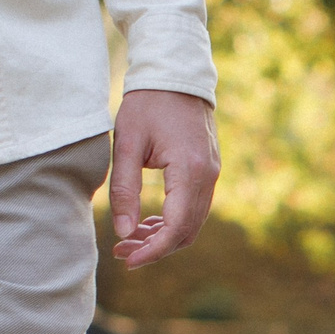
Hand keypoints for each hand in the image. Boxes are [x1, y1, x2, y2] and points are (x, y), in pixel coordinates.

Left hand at [108, 89, 220, 268]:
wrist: (175, 73)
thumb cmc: (147, 103)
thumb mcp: (127, 143)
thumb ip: (124, 189)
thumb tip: (123, 232)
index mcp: (189, 170)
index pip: (175, 228)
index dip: (152, 251)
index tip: (127, 260)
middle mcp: (208, 176)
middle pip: (187, 232)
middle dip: (155, 248)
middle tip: (122, 252)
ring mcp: (212, 173)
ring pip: (192, 223)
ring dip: (163, 237)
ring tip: (130, 239)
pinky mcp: (208, 170)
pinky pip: (194, 208)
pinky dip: (173, 221)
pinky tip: (148, 222)